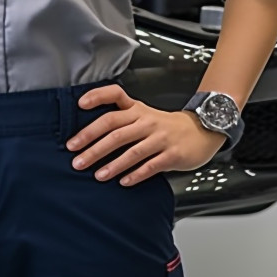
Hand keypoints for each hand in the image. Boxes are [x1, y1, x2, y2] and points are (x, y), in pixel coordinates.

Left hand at [66, 84, 224, 184]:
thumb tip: (88, 135)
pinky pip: (150, 166)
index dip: (97, 97)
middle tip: (75, 156)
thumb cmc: (164, 126)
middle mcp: (146, 120)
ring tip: (97, 174)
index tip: (80, 105)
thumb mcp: (143, 115)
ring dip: (112, 164)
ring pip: (131, 150)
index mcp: (136, 108)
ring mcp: (159, 137)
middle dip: (92, 143)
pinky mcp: (172, 154)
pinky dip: (135, 174)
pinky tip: (123, 181)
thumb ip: (121, 119)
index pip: (115, 95)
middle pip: (115, 128)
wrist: (200, 131)